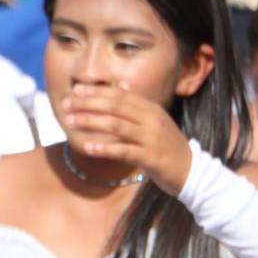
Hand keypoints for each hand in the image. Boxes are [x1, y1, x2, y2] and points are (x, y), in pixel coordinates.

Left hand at [62, 85, 193, 195]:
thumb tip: (118, 87)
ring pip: (116, 126)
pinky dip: (105, 148)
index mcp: (150, 109)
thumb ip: (135, 108)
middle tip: (66, 104)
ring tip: (70, 121)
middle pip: (115, 107)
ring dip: (91, 122)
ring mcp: (151, 138)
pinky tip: (88, 147)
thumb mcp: (153, 122)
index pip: (120, 96)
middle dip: (88, 104)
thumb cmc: (166, 146)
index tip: (76, 90)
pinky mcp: (150, 157)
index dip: (97, 92)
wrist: (192, 171)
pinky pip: (123, 151)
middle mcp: (151, 120)